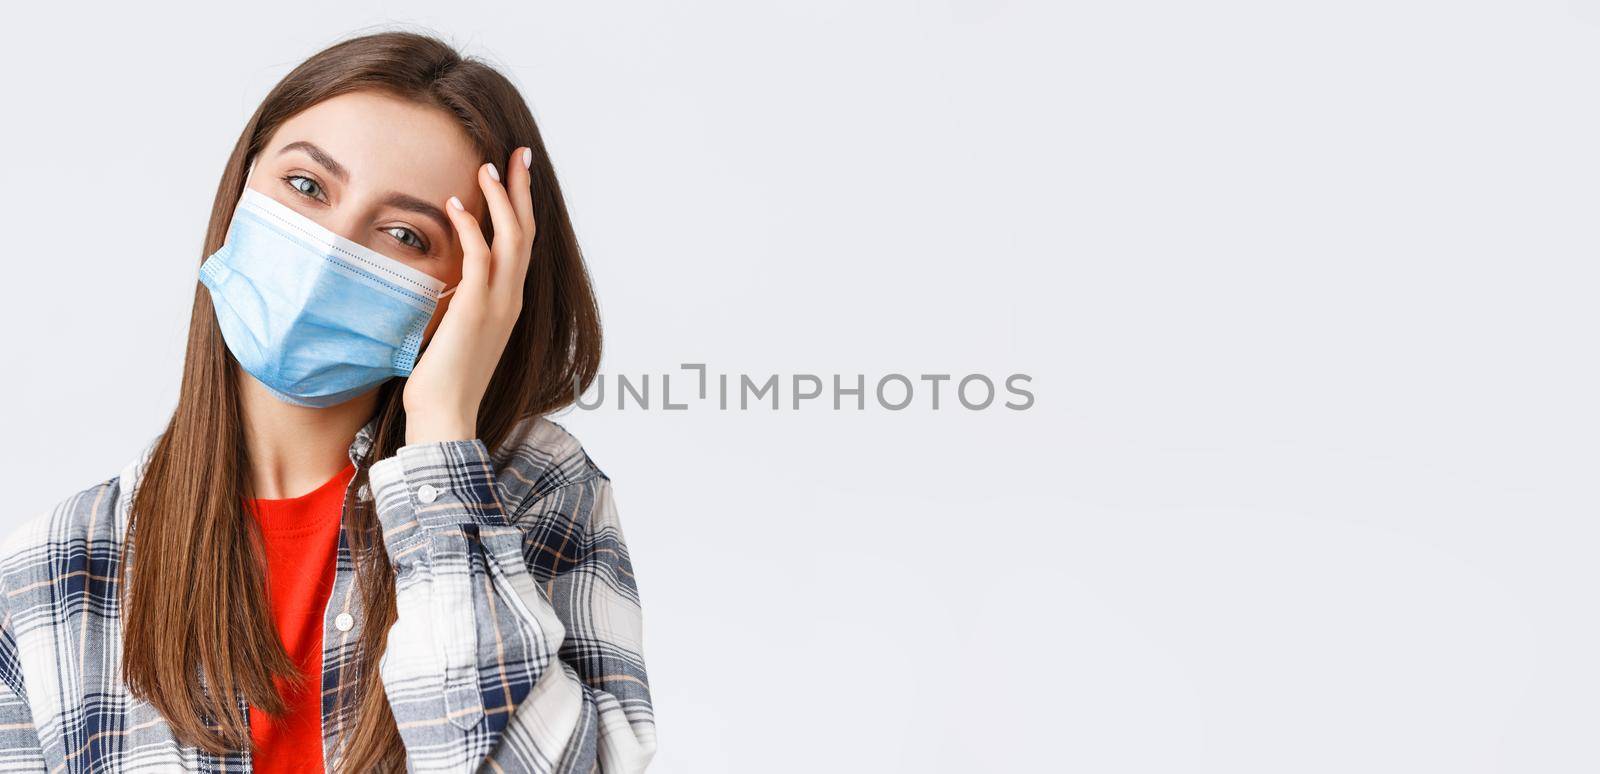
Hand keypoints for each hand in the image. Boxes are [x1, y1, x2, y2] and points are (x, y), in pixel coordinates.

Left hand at [403, 147, 536, 444]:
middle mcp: (511, 299)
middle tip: (517, 155)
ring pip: (511, 238)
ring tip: (487, 168)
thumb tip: (440, 283)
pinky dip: (471, 227)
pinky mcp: (476, 309)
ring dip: (500, 200)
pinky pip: (481, 258)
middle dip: (522, 190)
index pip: (523, 245)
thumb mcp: (455, 332)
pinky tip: (456, 205)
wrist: (446, 414)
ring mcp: (498, 304)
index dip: (521, 208)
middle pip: (526, 232)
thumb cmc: (444, 380)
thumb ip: (456, 303)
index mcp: (510, 302)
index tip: (515, 176)